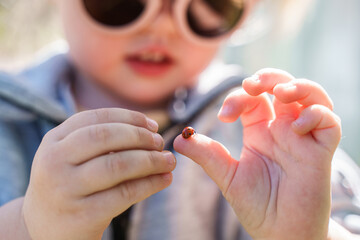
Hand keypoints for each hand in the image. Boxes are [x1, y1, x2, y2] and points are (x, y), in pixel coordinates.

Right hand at [23, 108, 175, 239]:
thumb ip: (98, 139)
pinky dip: (151, 184)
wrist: (47, 230)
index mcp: (53, 141)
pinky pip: (126, 193)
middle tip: (160, 142)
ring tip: (169, 160)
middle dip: (140, 136)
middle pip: (106, 137)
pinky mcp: (84, 215)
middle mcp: (54, 162)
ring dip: (151, 160)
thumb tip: (148, 128)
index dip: (129, 118)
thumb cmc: (68, 186)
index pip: (96, 118)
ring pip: (118, 165)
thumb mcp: (70, 157)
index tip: (152, 125)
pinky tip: (165, 179)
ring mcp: (66, 189)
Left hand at [174, 68, 340, 239]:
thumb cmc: (257, 206)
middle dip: (268, 77)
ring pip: (311, 96)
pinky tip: (297, 127)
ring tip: (279, 93)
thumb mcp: (228, 177)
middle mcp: (282, 129)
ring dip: (297, 86)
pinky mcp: (322, 151)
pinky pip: (329, 121)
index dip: (238, 97)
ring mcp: (303, 138)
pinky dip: (315, 115)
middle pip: (282, 87)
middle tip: (252, 84)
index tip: (223, 115)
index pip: (252, 99)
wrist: (280, 233)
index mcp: (259, 132)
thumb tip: (179, 139)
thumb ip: (207, 156)